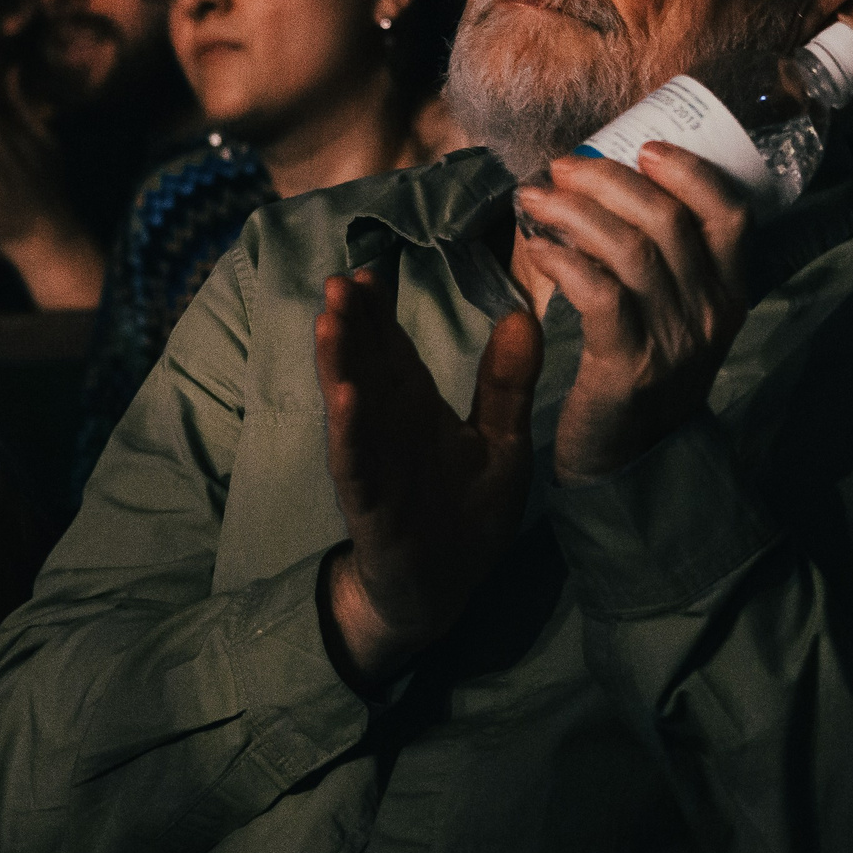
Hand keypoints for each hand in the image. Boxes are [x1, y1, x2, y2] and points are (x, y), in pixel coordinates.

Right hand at [317, 270, 542, 688]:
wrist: (445, 589)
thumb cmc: (468, 512)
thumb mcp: (502, 441)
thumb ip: (507, 383)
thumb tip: (523, 314)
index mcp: (416, 405)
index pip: (393, 346)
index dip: (380, 308)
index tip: (369, 264)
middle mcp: (388, 424)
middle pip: (365, 363)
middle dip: (352, 321)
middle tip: (340, 277)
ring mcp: (375, 460)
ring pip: (351, 402)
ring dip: (338, 361)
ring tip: (330, 318)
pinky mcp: (372, 500)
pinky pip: (357, 461)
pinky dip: (349, 430)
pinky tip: (344, 398)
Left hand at [513, 144, 749, 485]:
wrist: (631, 465)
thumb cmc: (642, 376)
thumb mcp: (675, 318)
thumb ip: (663, 263)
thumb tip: (613, 185)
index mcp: (729, 295)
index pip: (730, 215)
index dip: (691, 171)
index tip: (644, 147)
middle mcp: (710, 314)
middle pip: (668, 221)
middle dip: (609, 181)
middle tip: (562, 167)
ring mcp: (673, 341)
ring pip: (630, 250)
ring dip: (575, 213)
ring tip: (535, 197)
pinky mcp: (628, 366)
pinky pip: (599, 293)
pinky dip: (564, 260)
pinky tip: (536, 247)